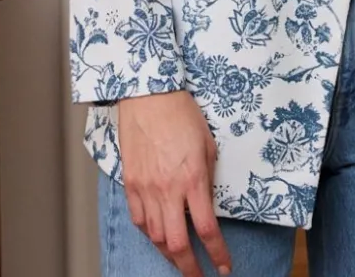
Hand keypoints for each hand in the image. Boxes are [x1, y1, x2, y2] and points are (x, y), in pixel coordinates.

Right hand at [118, 90, 231, 276]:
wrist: (149, 96)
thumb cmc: (181, 114)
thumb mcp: (207, 144)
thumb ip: (207, 177)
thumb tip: (207, 202)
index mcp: (193, 179)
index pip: (207, 229)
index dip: (217, 254)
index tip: (224, 267)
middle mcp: (168, 190)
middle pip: (177, 244)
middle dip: (189, 268)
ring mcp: (146, 188)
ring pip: (155, 237)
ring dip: (168, 254)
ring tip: (179, 260)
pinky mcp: (131, 183)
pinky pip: (138, 219)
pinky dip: (149, 233)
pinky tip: (157, 235)